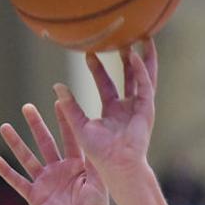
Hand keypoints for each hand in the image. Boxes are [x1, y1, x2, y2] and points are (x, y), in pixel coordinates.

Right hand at [0, 101, 108, 204]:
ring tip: (4, 127)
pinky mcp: (35, 196)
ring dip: (16, 143)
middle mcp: (59, 170)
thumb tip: (94, 138)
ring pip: (27, 158)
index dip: (64, 120)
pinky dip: (6, 171)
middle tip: (27, 107)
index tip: (59, 100)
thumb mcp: (99, 184)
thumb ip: (93, 163)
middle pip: (45, 143)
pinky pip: (18, 182)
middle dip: (36, 125)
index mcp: (77, 166)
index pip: (69, 138)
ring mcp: (45, 183)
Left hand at [54, 39, 157, 186]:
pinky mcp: (147, 109)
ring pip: (143, 77)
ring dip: (142, 58)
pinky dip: (141, 71)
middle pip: (127, 76)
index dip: (98, 68)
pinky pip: (145, 86)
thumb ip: (71, 107)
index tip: (88, 53)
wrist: (117, 167)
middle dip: (124, 58)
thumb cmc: (100, 154)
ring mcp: (139, 107)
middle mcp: (127, 106)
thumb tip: (57, 86)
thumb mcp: (80, 126)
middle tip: (119, 37)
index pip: (106, 84)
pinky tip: (136, 56)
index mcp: (112, 111)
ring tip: (142, 37)